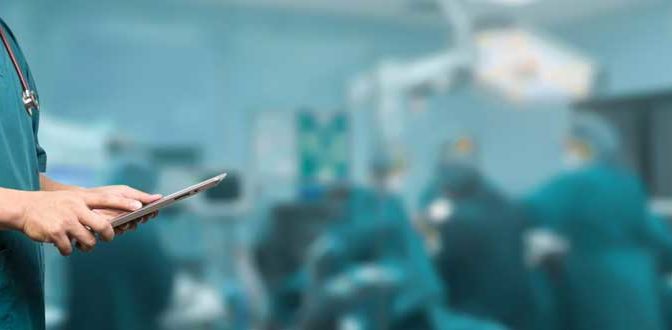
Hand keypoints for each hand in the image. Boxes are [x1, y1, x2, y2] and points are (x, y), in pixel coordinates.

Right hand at [16, 189, 148, 255]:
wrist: (25, 209)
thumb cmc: (54, 205)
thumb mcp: (72, 199)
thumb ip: (90, 206)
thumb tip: (111, 221)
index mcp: (82, 198)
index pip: (108, 199)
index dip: (124, 203)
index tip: (139, 206)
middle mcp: (76, 208)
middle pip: (103, 225)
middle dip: (109, 235)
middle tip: (108, 237)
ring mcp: (66, 221)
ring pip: (88, 240)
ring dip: (86, 245)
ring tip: (80, 243)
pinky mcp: (55, 233)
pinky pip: (69, 249)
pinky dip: (68, 250)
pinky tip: (63, 246)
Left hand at [86, 185, 161, 234]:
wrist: (79, 200)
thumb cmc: (103, 194)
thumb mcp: (123, 192)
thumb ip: (140, 195)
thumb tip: (159, 197)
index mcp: (132, 207)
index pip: (146, 211)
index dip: (151, 212)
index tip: (153, 211)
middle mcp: (126, 218)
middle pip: (138, 221)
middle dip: (140, 218)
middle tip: (140, 216)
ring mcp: (116, 225)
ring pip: (128, 228)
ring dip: (128, 224)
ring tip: (127, 220)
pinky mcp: (105, 232)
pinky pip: (115, 233)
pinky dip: (117, 229)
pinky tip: (116, 225)